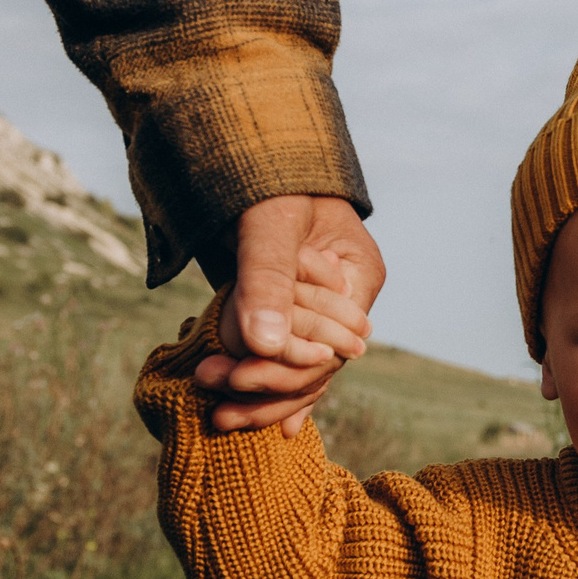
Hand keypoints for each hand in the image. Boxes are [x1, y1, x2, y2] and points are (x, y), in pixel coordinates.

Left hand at [202, 196, 385, 435]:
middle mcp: (348, 301)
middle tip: (218, 410)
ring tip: (220, 419)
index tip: (238, 381)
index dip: (288, 368)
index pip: (332, 343)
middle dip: (269, 389)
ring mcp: (324, 310)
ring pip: (304, 369)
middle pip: (319, 364)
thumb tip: (265, 343)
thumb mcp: (269, 224)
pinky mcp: (296, 313)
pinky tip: (249, 420)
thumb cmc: (269, 179)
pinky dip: (267, 387)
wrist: (253, 158)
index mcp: (360, 276)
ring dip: (264, 397)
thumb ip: (268, 279)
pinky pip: (289, 358)